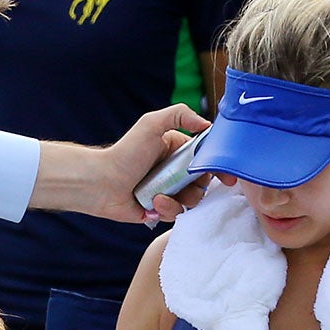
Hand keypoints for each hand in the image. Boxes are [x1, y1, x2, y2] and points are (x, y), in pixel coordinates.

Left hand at [106, 104, 210, 223]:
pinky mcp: (158, 210)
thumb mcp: (151, 124)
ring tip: (161, 196)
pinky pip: (175, 214)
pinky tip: (152, 204)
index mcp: (176, 151)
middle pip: (202, 183)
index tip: (227, 176)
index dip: (218, 168)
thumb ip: (180, 114)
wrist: (102, 183)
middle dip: (198, 187)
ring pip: (191, 201)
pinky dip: (166, 209)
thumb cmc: (125, 152)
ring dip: (181, 200)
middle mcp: (173, 171)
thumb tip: (206, 123)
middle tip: (188, 186)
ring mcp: (167, 191)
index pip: (205, 159)